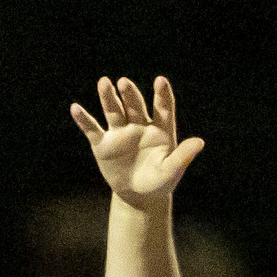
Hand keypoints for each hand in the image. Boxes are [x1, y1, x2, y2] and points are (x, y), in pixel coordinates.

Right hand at [70, 75, 202, 208]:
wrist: (138, 196)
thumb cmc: (160, 182)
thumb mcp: (172, 170)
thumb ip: (183, 156)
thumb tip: (200, 142)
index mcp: (159, 130)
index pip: (162, 108)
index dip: (162, 94)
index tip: (161, 81)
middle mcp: (139, 125)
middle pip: (134, 105)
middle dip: (130, 94)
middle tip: (124, 83)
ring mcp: (120, 132)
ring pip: (113, 111)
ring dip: (108, 98)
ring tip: (104, 83)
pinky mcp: (103, 144)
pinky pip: (92, 129)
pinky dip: (84, 120)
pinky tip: (76, 108)